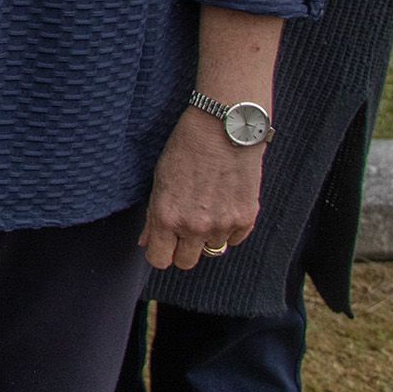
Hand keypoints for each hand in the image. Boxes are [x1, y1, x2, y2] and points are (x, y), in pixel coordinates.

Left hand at [140, 107, 264, 269]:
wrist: (224, 129)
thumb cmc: (185, 148)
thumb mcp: (159, 179)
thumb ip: (153, 215)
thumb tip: (146, 242)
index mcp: (166, 216)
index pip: (159, 260)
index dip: (159, 252)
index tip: (162, 243)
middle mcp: (194, 226)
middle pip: (185, 262)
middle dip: (181, 249)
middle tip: (183, 228)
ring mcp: (222, 225)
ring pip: (211, 250)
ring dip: (207, 235)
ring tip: (206, 206)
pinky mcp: (246, 219)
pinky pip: (234, 239)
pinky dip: (229, 228)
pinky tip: (224, 203)